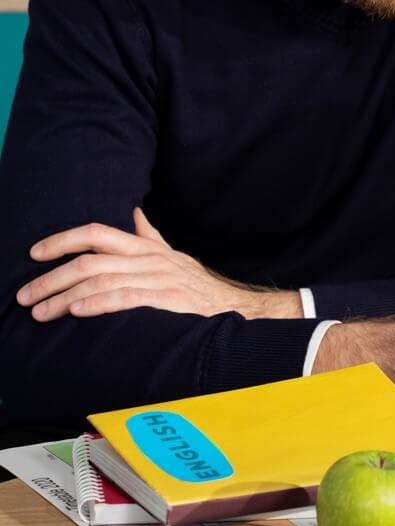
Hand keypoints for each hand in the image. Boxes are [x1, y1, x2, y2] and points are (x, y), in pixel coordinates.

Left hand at [16, 208, 300, 320]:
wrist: (237, 310)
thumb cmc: (199, 289)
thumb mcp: (174, 258)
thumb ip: (151, 237)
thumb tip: (134, 212)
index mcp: (148, 248)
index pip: (98, 232)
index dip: (63, 239)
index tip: (34, 253)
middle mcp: (151, 259)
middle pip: (90, 259)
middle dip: (52, 277)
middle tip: (25, 296)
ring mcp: (160, 278)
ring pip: (100, 280)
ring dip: (64, 297)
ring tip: (41, 312)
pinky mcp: (168, 300)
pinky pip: (124, 298)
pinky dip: (96, 303)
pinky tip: (76, 311)